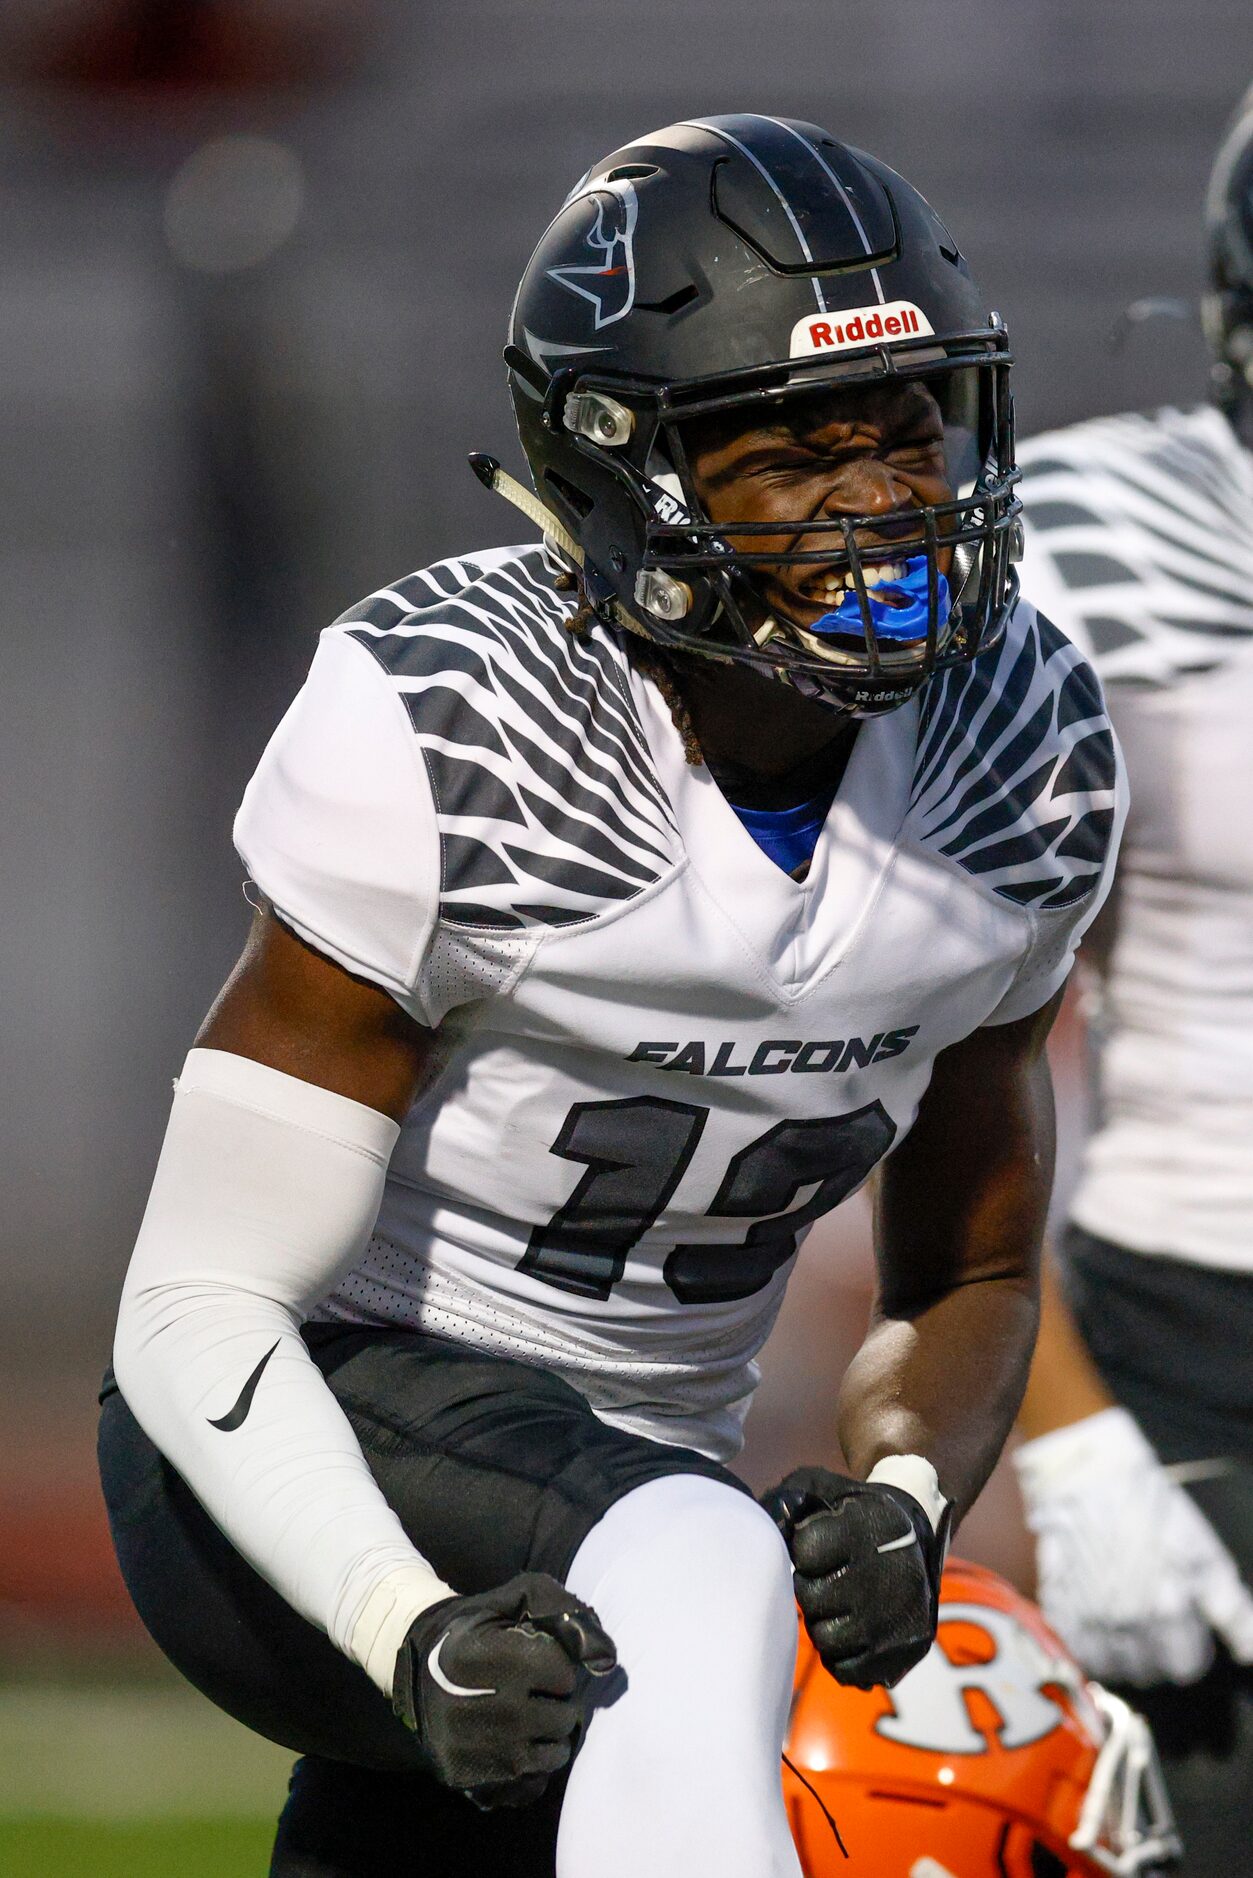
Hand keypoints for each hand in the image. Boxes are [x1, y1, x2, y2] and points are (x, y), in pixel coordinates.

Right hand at [392, 1572, 616, 1805]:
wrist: (419, 1670)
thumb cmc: (480, 1629)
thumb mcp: (516, 1598)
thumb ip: (563, 1609)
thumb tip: (606, 1658)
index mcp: (478, 1657)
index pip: (559, 1671)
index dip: (559, 1665)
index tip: (542, 1662)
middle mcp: (473, 1708)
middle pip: (560, 1717)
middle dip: (561, 1703)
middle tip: (541, 1693)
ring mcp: (468, 1749)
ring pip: (551, 1756)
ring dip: (552, 1736)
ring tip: (533, 1717)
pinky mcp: (467, 1778)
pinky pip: (529, 1784)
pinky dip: (534, 1766)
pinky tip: (519, 1743)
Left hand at [762, 1465, 948, 1688]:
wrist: (917, 1534)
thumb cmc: (855, 1512)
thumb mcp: (825, 1489)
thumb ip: (788, 1499)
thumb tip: (763, 1524)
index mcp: (868, 1528)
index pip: (806, 1550)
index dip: (803, 1551)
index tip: (815, 1547)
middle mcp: (890, 1574)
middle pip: (813, 1599)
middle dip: (811, 1589)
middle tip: (825, 1577)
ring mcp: (899, 1616)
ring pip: (826, 1638)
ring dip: (824, 1622)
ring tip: (838, 1602)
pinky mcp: (906, 1649)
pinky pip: (848, 1669)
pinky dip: (841, 1653)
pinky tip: (851, 1627)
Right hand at [1014, 1406, 1252, 1686]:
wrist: (1089, 1473)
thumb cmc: (1152, 1507)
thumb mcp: (1204, 1552)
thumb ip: (1232, 1612)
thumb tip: (1250, 1654)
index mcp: (1170, 1611)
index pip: (1186, 1666)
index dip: (1189, 1651)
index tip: (1184, 1634)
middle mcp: (1129, 1622)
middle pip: (1148, 1672)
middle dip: (1156, 1655)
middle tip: (1153, 1626)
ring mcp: (1089, 1615)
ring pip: (1111, 1667)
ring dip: (1121, 1655)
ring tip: (1125, 1627)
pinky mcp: (1059, 1603)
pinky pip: (1075, 1648)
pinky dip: (1086, 1644)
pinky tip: (1096, 1622)